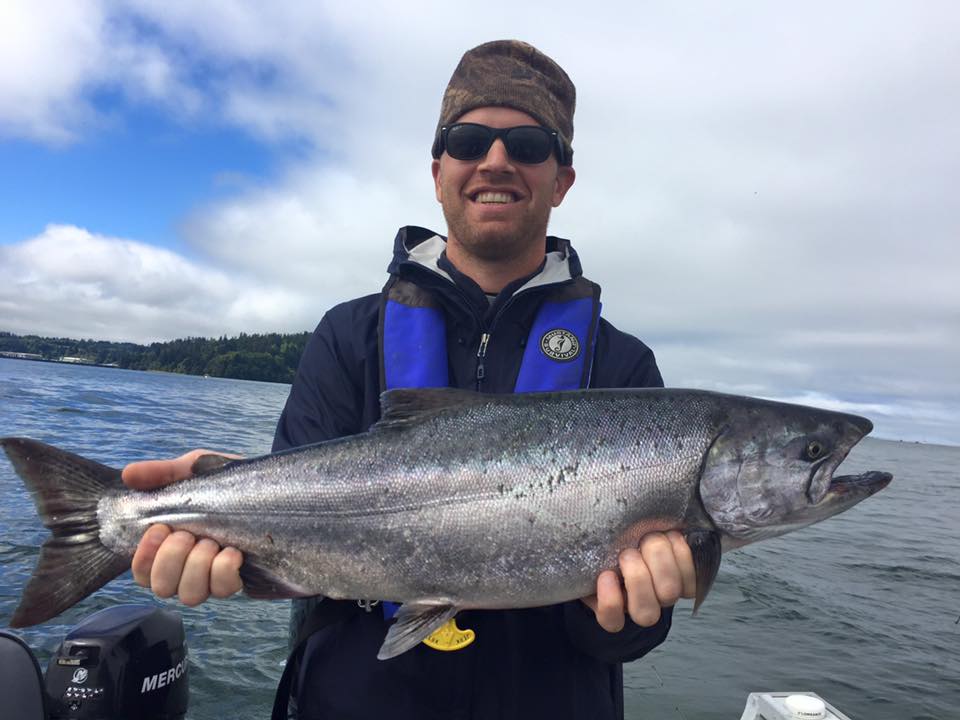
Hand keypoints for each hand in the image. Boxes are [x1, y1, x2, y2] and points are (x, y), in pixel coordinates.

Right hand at [123, 450, 243, 605]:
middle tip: (187, 534)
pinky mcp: (240, 579)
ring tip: (210, 542)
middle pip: (162, 588)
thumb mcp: (193, 470)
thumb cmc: (225, 482)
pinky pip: (224, 590)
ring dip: (196, 568)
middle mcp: (188, 567)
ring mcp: (213, 576)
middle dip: (170, 560)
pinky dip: (223, 572)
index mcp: (169, 544)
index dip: (144, 559)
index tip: (159, 529)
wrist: (270, 483)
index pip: (141, 573)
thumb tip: (129, 474)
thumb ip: (162, 473)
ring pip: (190, 596)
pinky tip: (232, 552)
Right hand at [581, 530, 695, 631]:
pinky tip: (671, 536)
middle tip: (628, 551)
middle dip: (638, 577)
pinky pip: (692, 581)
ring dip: (660, 561)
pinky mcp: (686, 582)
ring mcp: (664, 596)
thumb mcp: (590, 552)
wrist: (637, 534)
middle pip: (646, 612)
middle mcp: (640, 606)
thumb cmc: (606, 545)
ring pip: (670, 593)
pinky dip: (682, 556)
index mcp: (611, 605)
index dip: (611, 602)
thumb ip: (586, 555)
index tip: (606, 575)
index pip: (612, 621)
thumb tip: (572, 539)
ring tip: (650, 538)